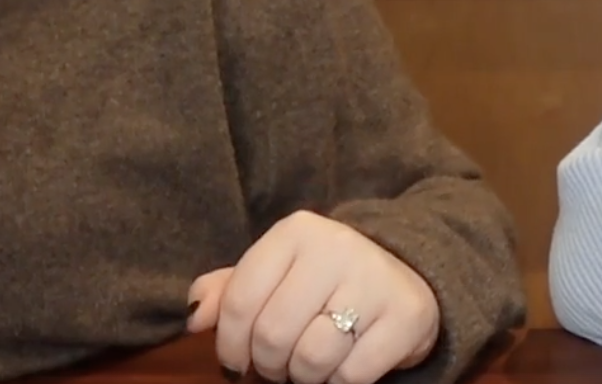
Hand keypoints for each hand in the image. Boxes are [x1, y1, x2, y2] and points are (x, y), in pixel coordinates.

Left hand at [189, 210, 442, 383]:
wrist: (406, 276)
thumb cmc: (324, 281)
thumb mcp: (275, 275)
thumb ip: (228, 291)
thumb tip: (195, 318)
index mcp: (295, 232)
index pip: (239, 301)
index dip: (229, 344)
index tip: (236, 361)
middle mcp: (336, 247)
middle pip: (272, 335)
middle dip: (268, 365)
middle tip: (279, 366)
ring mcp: (375, 280)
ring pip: (310, 360)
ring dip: (302, 377)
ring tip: (309, 365)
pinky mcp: (406, 316)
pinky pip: (351, 375)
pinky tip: (342, 367)